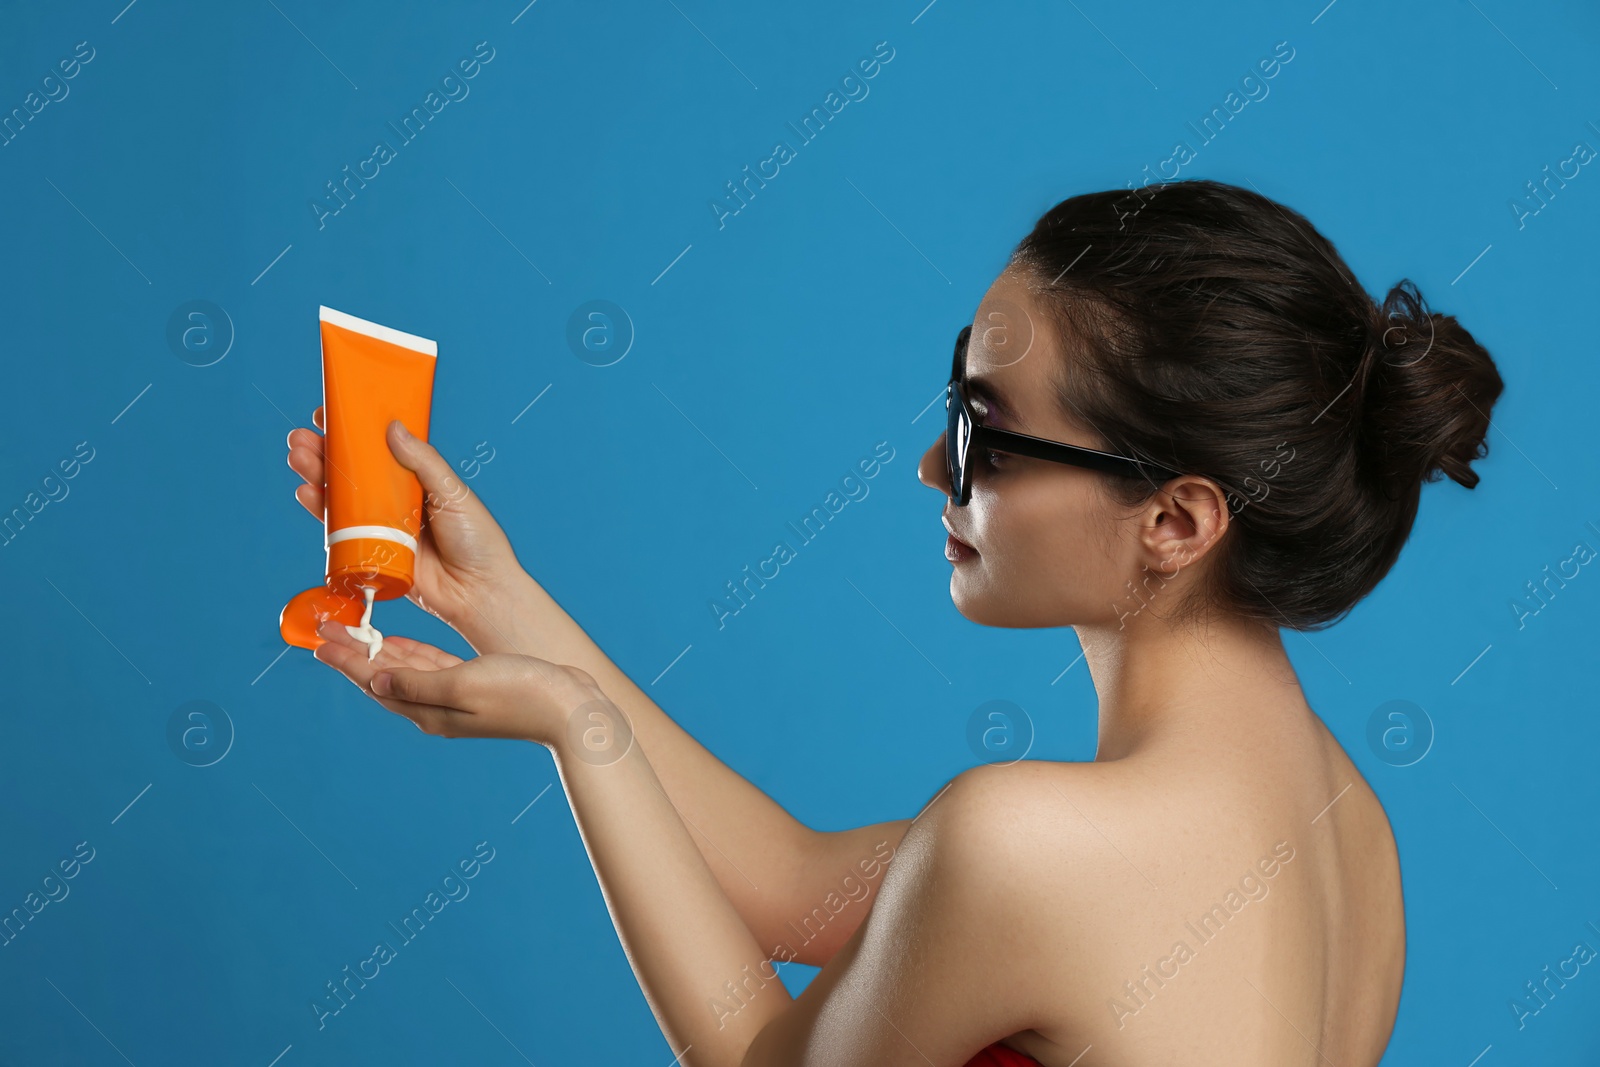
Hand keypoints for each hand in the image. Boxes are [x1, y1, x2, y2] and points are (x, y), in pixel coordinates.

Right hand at [287, 408, 524, 649]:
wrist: (479, 594)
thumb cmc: (477, 542)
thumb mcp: (453, 492)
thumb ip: (423, 462)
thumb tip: (393, 427)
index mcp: (419, 480)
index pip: (381, 450)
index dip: (356, 431)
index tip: (331, 412)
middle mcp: (397, 501)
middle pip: (354, 471)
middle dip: (325, 451)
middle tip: (301, 435)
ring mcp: (382, 526)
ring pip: (341, 497)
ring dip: (317, 475)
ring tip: (298, 456)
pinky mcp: (372, 554)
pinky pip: (340, 530)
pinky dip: (320, 511)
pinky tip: (307, 492)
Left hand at [313, 620, 602, 742]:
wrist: (572, 710)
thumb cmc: (523, 693)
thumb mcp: (464, 683)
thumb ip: (418, 682)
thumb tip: (377, 683)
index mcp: (430, 710)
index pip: (375, 681)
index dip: (346, 659)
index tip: (318, 640)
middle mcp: (436, 708)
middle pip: (382, 677)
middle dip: (353, 652)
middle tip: (325, 628)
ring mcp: (455, 699)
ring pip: (403, 672)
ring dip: (376, 652)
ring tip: (351, 631)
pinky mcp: (474, 688)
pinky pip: (428, 669)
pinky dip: (408, 654)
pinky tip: (397, 643)